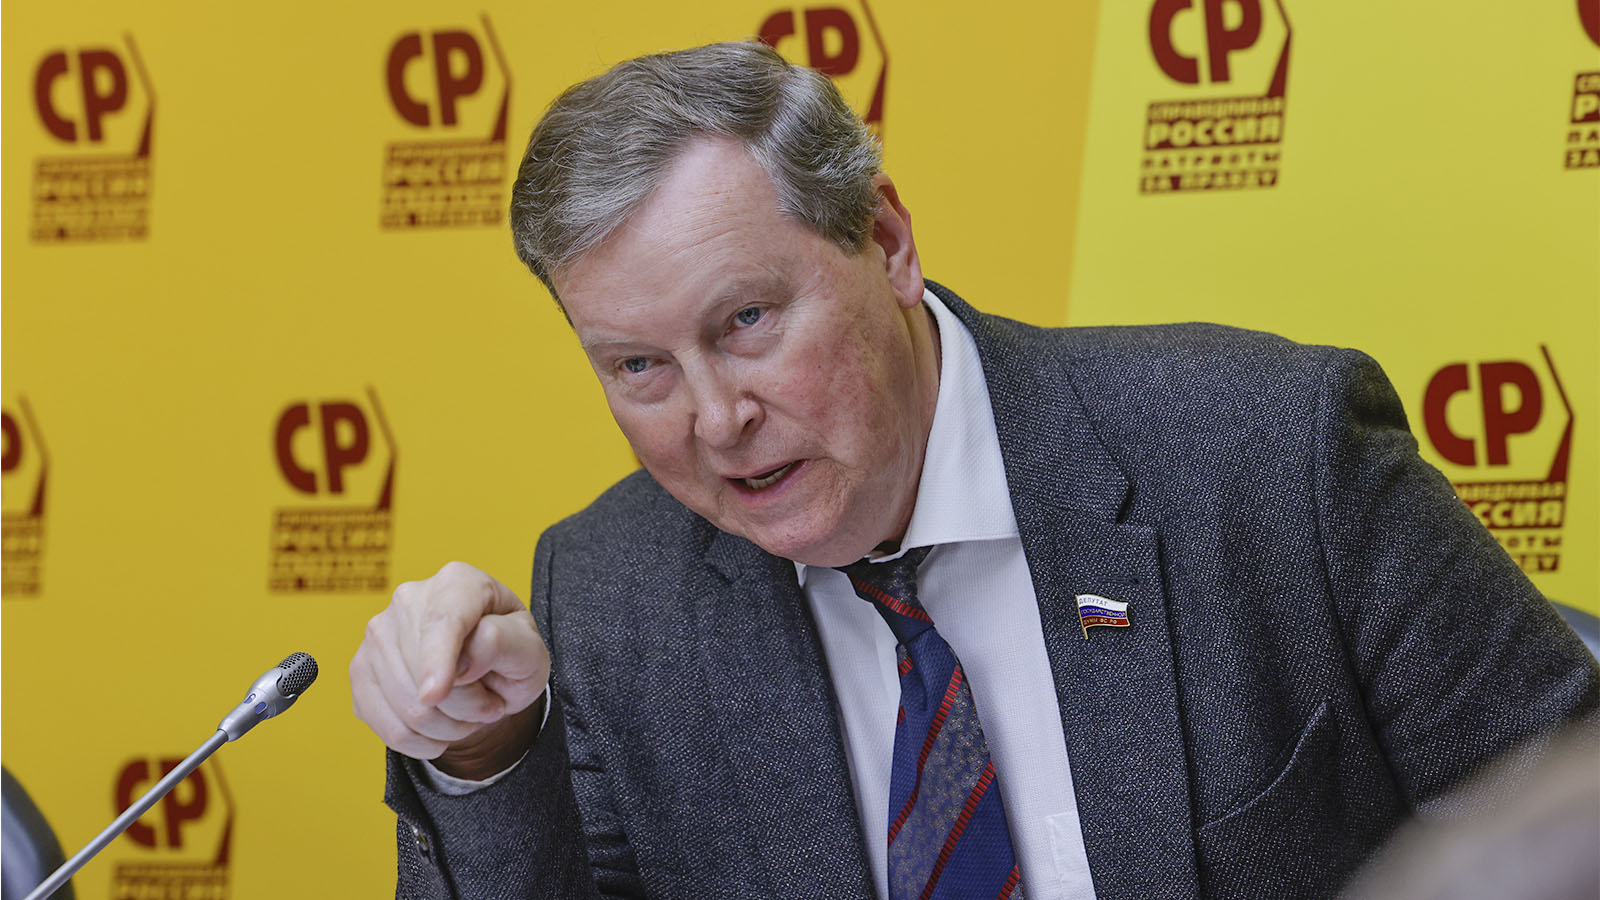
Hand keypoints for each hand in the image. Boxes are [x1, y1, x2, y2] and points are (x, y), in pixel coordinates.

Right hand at [351, 561, 550, 778]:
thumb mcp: (529, 648)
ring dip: (448, 726)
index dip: (436, 659)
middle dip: (466, 706)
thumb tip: (462, 662)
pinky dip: (421, 742)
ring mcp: (378, 634)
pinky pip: (387, 727)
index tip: (434, 695)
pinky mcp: (361, 671)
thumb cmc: (510, 653)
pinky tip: (441, 729)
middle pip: (424, 673)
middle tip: (490, 702)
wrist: (488, 671)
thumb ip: (502, 644)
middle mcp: (409, 599)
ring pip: (407, 707)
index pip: (442, 620)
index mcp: (458, 583)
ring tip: (469, 711)